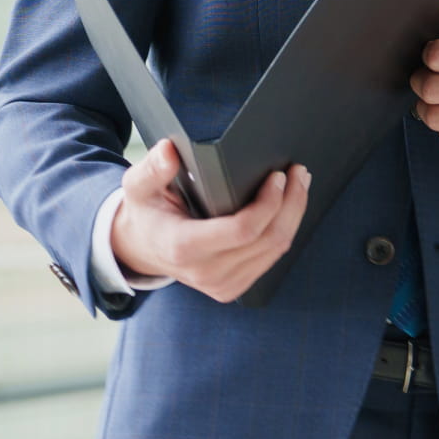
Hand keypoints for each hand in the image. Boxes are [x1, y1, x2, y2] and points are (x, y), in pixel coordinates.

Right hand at [110, 139, 310, 302]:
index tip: (279, 176)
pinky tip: (288, 208)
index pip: (241, 230)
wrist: (143, 249)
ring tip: (299, 184)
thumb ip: (152, 168)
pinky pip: (271, 259)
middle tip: (299, 173)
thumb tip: (169, 150)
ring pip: (275, 250)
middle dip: (291, 203)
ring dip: (294, 215)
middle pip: (267, 239)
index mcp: (183, 247)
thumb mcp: (139, 186)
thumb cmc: (146, 211)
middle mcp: (205, 272)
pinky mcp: (233, 288)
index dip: (268, 204)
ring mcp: (222, 285)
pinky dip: (284, 231)